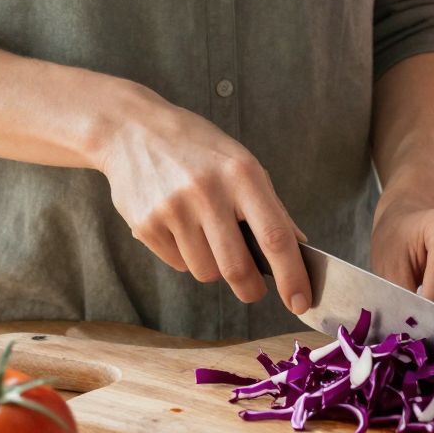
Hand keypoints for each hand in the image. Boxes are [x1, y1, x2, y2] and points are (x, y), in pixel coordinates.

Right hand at [93, 88, 312, 313]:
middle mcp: (208, 192)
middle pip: (237, 268)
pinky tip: (179, 226)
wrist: (132, 130)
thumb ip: (270, 205)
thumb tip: (299, 246)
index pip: (275, 237)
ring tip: (205, 234)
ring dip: (213, 266)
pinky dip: (186, 256)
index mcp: (242, 174)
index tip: (300, 302)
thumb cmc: (197, 148)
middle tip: (253, 291)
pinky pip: (178, 264)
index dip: (291, 276)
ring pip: (206, 272)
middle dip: (251, 291)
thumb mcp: (241, 162)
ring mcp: (173, 209)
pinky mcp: (146, 225)